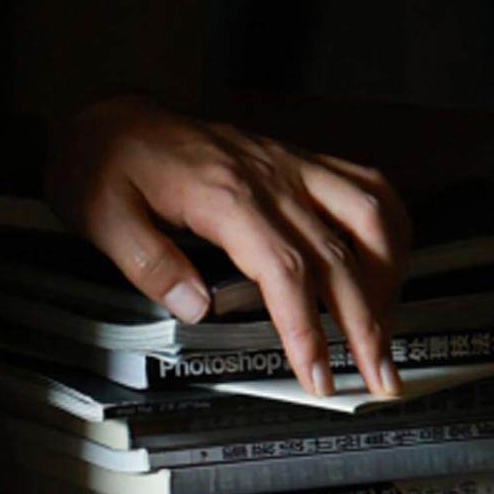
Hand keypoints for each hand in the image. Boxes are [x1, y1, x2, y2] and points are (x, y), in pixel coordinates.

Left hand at [42, 96, 402, 400]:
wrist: (111, 118)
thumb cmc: (105, 166)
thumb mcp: (104, 218)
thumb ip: (150, 264)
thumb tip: (195, 307)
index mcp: (222, 195)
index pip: (284, 270)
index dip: (307, 328)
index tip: (319, 372)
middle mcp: (268, 176)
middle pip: (339, 254)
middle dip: (366, 323)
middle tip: (379, 375)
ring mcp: (288, 165)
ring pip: (367, 214)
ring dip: (389, 274)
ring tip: (388, 324)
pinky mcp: (295, 161)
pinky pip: (363, 183)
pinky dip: (389, 224)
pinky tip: (390, 261)